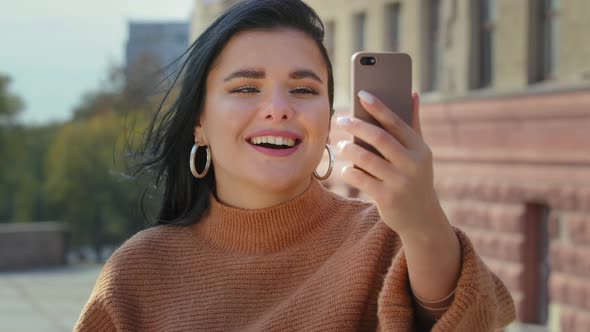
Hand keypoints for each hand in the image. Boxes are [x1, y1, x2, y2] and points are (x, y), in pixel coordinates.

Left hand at [336, 90, 445, 236]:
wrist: (422, 218)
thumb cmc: (415, 178)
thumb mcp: (419, 153)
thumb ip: (414, 124)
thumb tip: (412, 93)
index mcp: (419, 149)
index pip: (396, 122)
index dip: (378, 107)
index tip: (361, 94)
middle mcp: (412, 164)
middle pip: (379, 138)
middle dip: (357, 126)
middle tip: (340, 120)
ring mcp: (400, 182)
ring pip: (366, 159)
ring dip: (349, 149)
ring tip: (340, 145)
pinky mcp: (387, 198)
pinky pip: (360, 179)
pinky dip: (349, 171)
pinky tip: (345, 169)